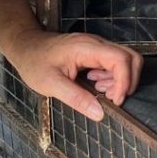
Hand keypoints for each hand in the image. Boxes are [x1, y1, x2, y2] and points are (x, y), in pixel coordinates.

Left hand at [4, 29, 142, 121]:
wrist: (26, 46)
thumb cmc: (35, 63)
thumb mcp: (51, 84)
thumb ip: (76, 98)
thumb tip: (100, 114)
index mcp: (87, 48)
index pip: (120, 59)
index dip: (124, 82)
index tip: (115, 101)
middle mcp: (96, 44)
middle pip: (130, 57)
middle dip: (129, 81)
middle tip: (112, 99)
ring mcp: (97, 47)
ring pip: (125, 59)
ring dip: (121, 80)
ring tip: (102, 94)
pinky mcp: (95, 52)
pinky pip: (114, 62)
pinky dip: (113, 77)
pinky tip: (96, 86)